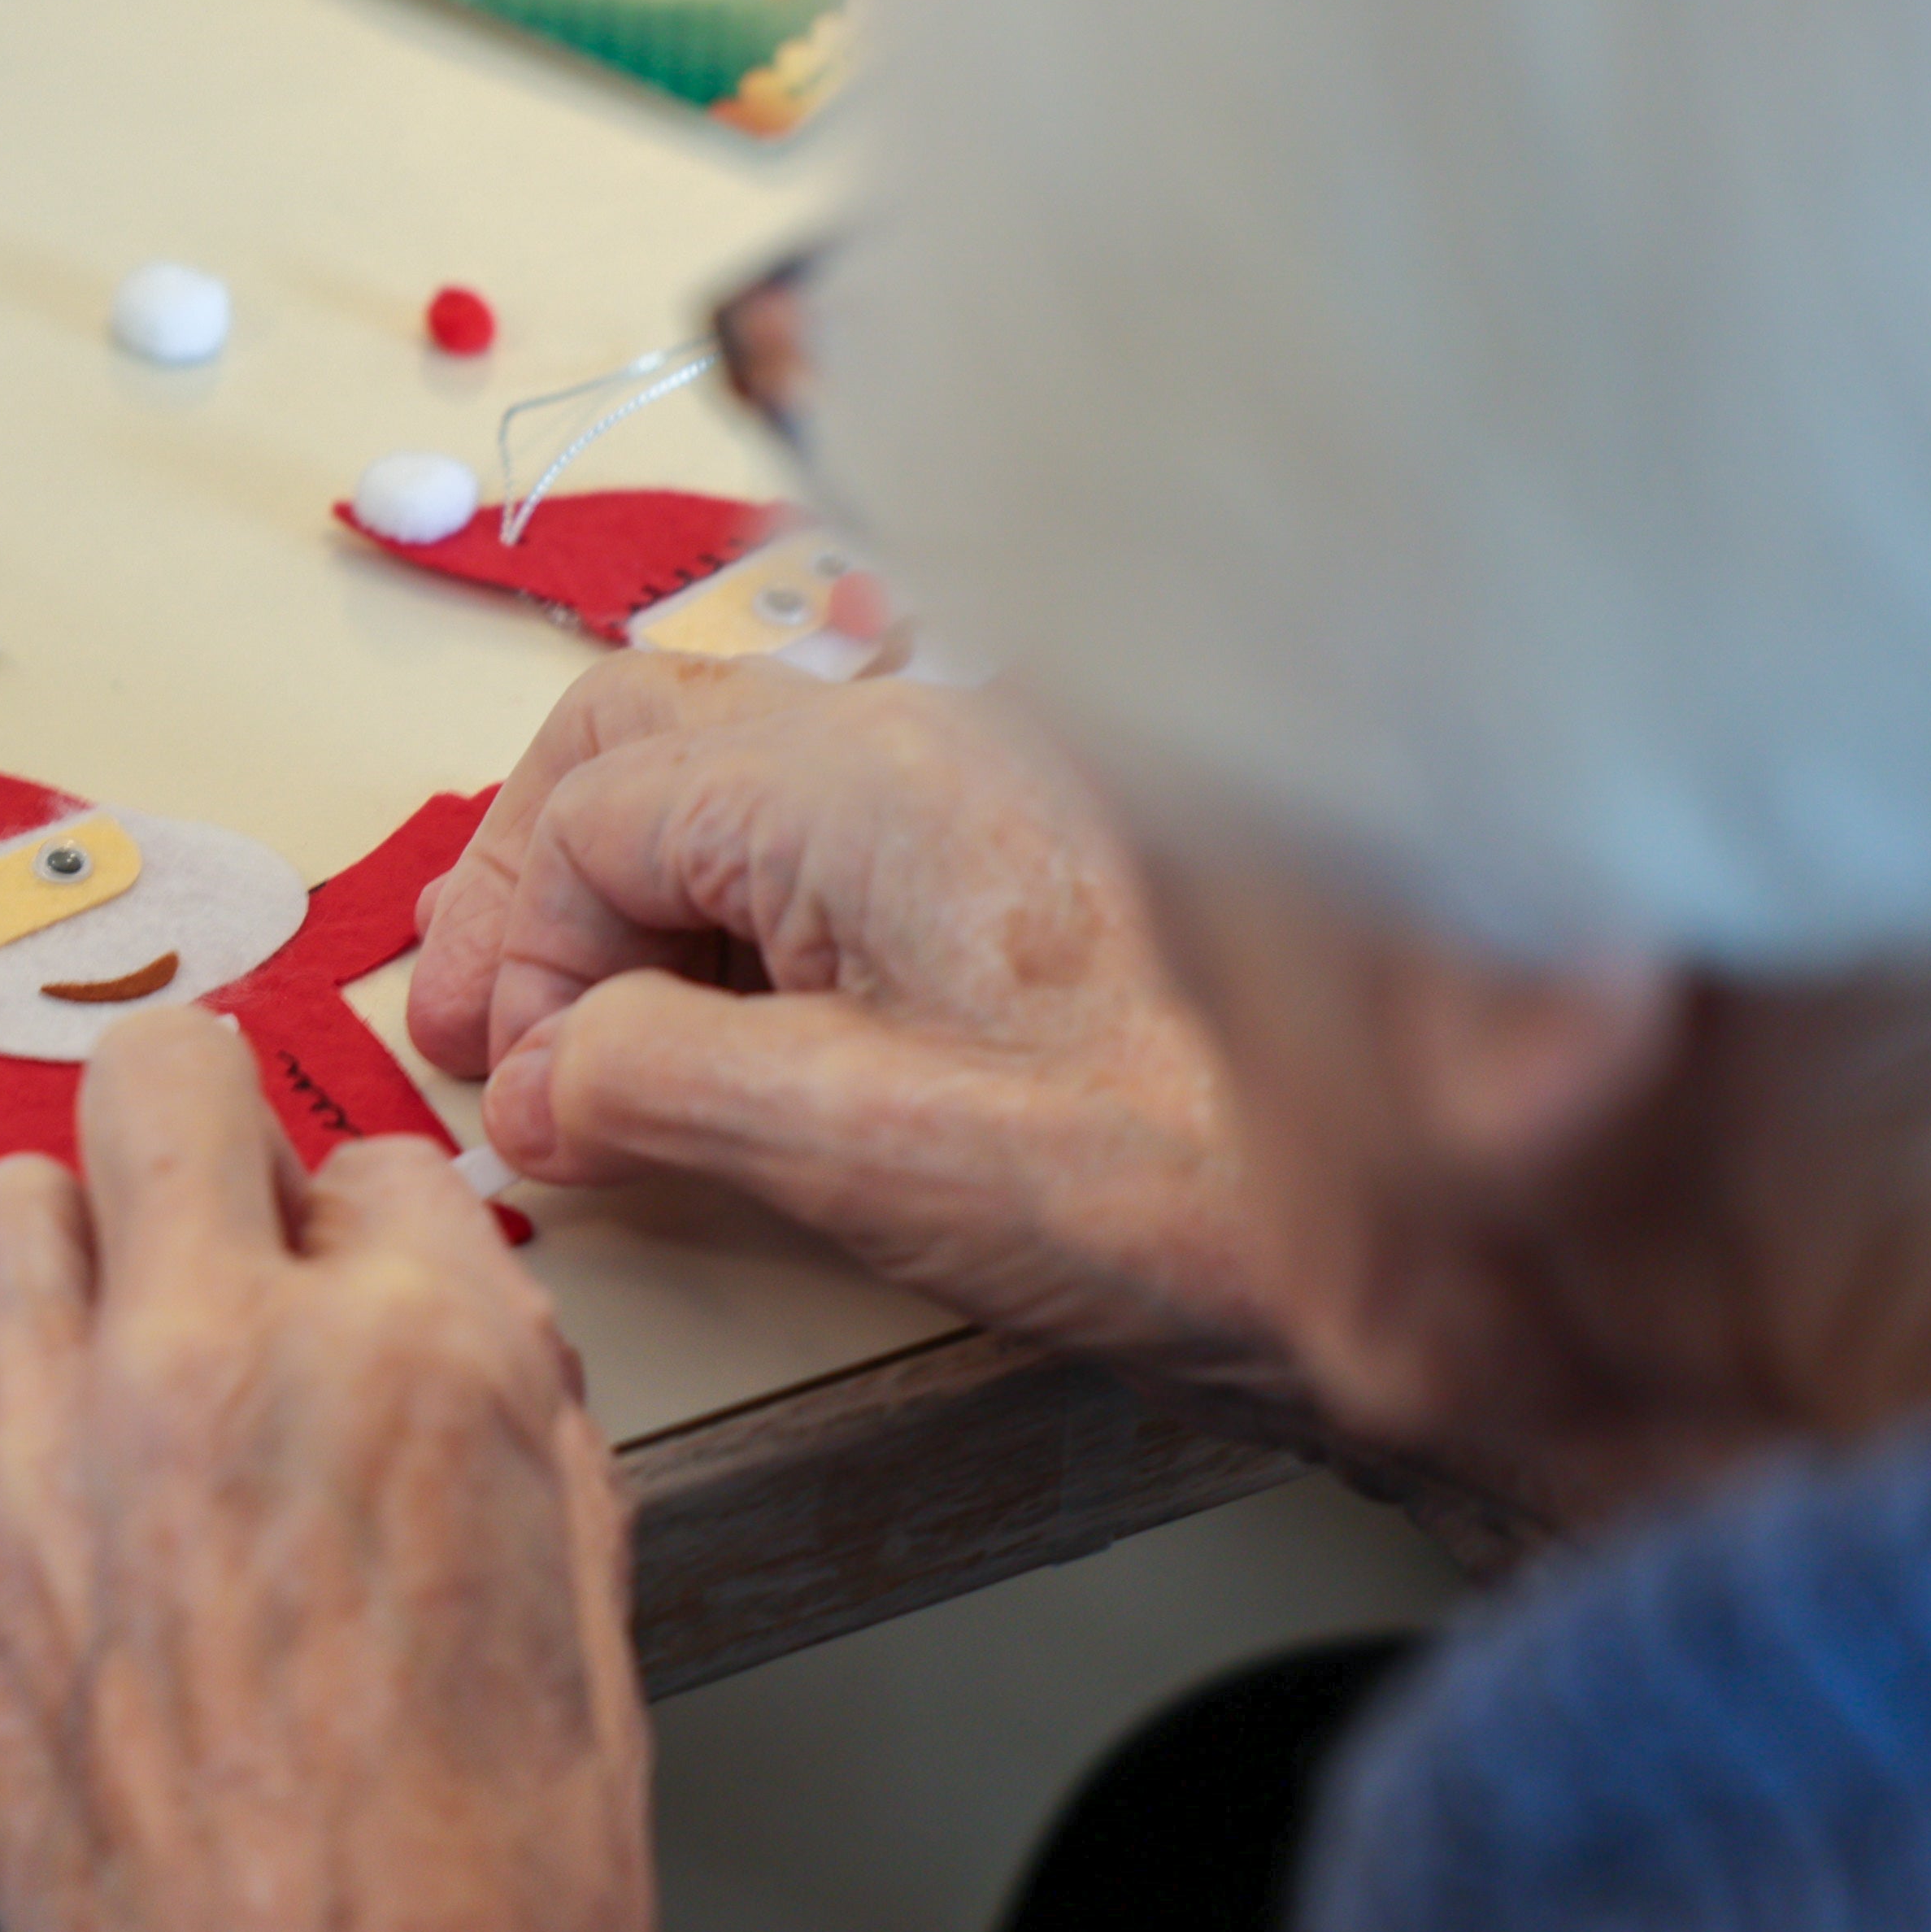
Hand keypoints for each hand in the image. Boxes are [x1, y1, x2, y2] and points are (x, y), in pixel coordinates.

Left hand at [0, 1011, 650, 1931]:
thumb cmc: (475, 1894)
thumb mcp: (581, 1584)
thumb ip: (505, 1397)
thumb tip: (448, 1309)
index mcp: (410, 1351)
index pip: (373, 1152)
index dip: (372, 1221)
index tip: (360, 1272)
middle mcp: (209, 1359)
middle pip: (157, 1081)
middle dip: (199, 1131)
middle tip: (217, 1211)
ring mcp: (44, 1451)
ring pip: (5, 1207)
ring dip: (71, 1252)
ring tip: (119, 1349)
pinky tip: (61, 1507)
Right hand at [407, 655, 1301, 1413]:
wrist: (1446, 1205)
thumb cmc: (1182, 1179)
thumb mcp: (870, 1153)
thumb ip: (663, 1086)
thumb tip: (541, 1076)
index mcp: (854, 780)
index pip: (588, 816)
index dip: (519, 959)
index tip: (526, 1094)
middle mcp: (914, 726)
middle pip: (636, 734)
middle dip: (535, 870)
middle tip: (484, 1014)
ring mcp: (982, 763)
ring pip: (730, 759)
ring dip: (628, 876)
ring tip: (584, 1009)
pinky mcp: (1037, 825)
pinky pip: (827, 809)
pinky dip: (733, 888)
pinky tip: (731, 996)